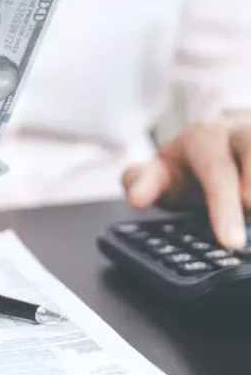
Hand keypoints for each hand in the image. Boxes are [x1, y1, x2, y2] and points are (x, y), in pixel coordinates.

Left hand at [122, 120, 250, 248]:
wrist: (220, 138)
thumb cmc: (191, 163)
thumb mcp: (161, 171)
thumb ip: (144, 182)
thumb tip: (136, 197)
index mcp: (205, 138)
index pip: (218, 173)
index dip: (225, 208)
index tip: (231, 242)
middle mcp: (243, 132)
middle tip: (247, 238)